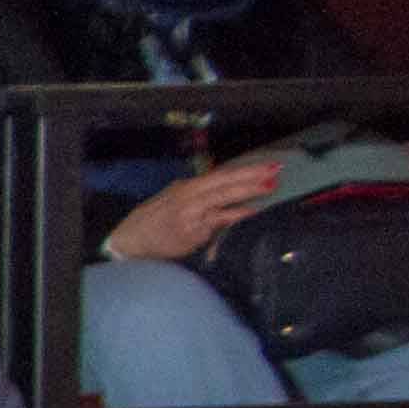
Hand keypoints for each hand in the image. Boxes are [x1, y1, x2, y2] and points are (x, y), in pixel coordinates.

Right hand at [103, 158, 283, 263]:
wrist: (131, 242)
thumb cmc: (152, 222)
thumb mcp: (172, 200)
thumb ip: (195, 195)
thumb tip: (218, 190)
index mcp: (186, 188)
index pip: (221, 175)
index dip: (246, 170)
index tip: (269, 166)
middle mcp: (189, 197)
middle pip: (225, 183)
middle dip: (252, 177)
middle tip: (276, 171)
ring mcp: (191, 214)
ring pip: (223, 199)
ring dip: (248, 192)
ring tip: (270, 187)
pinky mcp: (192, 232)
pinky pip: (218, 222)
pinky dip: (235, 216)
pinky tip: (251, 213)